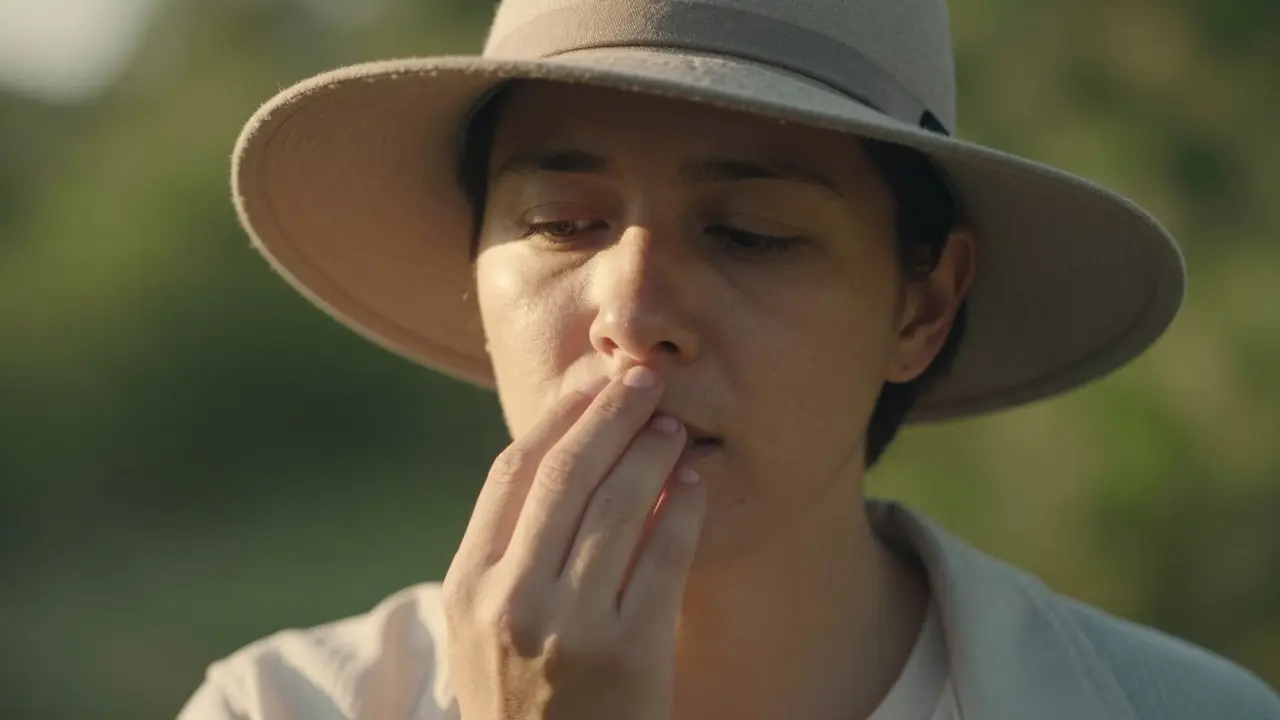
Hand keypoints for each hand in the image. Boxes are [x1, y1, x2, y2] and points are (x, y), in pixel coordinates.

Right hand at [442, 367, 706, 719]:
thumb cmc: (525, 705)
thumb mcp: (486, 634)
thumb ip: (510, 556)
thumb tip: (569, 460)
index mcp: (465, 588)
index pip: (511, 474)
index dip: (557, 416)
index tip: (591, 382)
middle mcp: (508, 602)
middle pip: (565, 474)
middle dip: (610, 413)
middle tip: (645, 379)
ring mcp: (567, 630)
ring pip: (616, 506)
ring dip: (652, 452)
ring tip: (673, 426)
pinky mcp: (628, 656)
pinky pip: (663, 559)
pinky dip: (682, 511)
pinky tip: (694, 484)